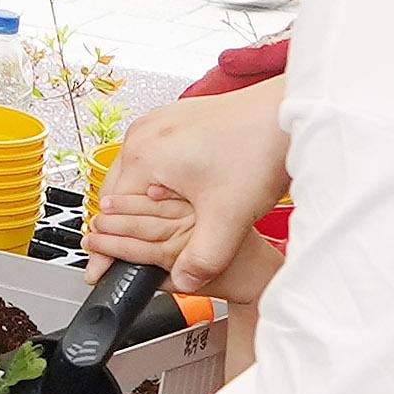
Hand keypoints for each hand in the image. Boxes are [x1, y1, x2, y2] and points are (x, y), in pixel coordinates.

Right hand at [100, 78, 288, 293]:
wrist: (288, 112)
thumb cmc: (258, 149)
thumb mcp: (228, 217)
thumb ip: (202, 258)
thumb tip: (184, 281)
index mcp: (143, 155)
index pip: (110, 213)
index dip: (109, 247)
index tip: (104, 269)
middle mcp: (143, 135)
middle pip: (117, 193)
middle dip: (123, 224)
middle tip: (132, 253)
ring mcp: (158, 123)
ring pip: (137, 175)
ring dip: (142, 203)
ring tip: (159, 225)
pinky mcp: (175, 120)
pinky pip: (154, 157)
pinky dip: (159, 181)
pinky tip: (180, 196)